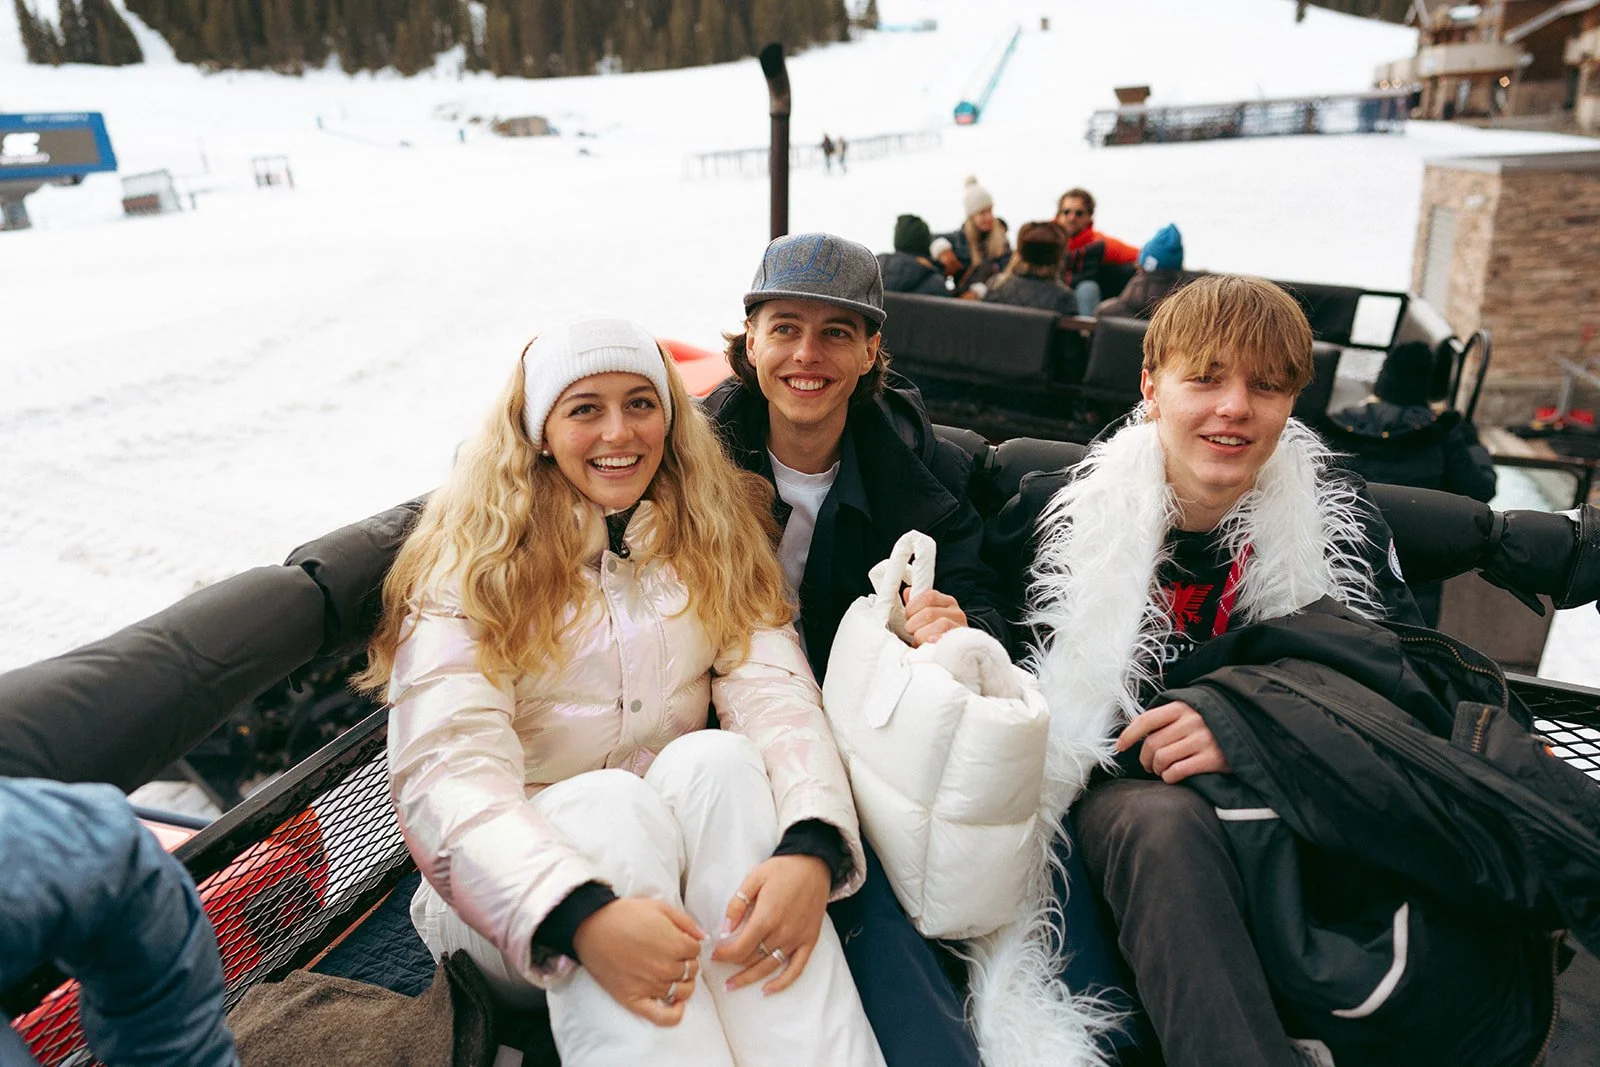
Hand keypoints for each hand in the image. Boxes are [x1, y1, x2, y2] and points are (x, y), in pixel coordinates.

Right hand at [571, 898, 704, 1025]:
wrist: (592, 927)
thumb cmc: (625, 915)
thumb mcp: (660, 907)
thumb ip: (686, 922)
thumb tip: (703, 937)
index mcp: (676, 945)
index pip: (696, 951)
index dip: (688, 944)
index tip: (678, 940)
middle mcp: (667, 968)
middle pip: (691, 971)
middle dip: (686, 961)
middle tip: (671, 953)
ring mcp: (652, 986)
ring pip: (683, 991)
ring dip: (682, 982)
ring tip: (670, 972)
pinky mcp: (635, 999)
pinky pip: (663, 1016)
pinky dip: (675, 1014)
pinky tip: (676, 1004)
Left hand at [710, 854, 830, 994]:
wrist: (814, 864)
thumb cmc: (782, 869)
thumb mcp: (754, 878)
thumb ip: (737, 904)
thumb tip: (725, 929)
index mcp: (766, 917)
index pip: (740, 947)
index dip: (724, 955)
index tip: (714, 955)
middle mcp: (782, 932)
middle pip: (752, 959)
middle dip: (732, 965)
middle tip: (719, 966)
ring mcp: (797, 939)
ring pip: (769, 967)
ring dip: (750, 978)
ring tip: (733, 985)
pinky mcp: (809, 941)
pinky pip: (796, 969)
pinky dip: (782, 983)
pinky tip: (768, 990)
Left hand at [902, 587, 966, 645]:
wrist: (954, 652)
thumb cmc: (934, 633)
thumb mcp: (926, 615)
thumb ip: (916, 604)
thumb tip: (908, 592)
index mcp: (948, 602)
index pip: (929, 596)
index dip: (913, 607)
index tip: (908, 618)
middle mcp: (957, 613)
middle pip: (930, 613)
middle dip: (914, 624)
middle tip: (912, 632)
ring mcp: (961, 628)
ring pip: (940, 625)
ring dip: (921, 635)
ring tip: (918, 641)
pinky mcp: (960, 643)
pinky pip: (947, 639)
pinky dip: (936, 641)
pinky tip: (928, 643)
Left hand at [1117, 701, 1230, 782]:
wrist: (1249, 731)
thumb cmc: (1211, 724)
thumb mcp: (1190, 712)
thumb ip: (1167, 719)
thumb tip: (1134, 733)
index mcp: (1182, 707)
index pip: (1146, 720)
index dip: (1129, 735)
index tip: (1120, 747)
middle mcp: (1191, 721)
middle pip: (1152, 744)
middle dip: (1145, 759)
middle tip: (1148, 765)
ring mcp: (1203, 739)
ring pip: (1162, 758)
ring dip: (1157, 769)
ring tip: (1161, 770)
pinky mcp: (1212, 758)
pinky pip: (1177, 771)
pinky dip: (1169, 777)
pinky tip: (1172, 776)